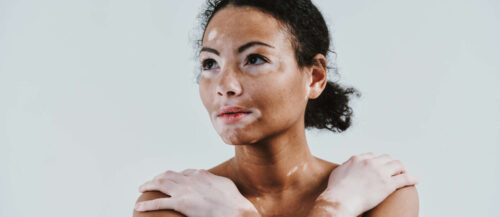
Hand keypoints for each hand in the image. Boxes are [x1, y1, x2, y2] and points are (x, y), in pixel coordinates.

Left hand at [135, 169, 259, 216]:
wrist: (234, 209)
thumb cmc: (233, 200)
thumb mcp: (225, 184)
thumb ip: (215, 181)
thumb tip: (214, 182)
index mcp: (200, 174)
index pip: (184, 172)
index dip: (175, 175)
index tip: (171, 178)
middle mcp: (190, 179)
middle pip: (168, 175)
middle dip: (158, 178)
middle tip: (151, 182)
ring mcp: (184, 191)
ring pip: (160, 184)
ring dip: (148, 185)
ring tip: (141, 188)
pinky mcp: (181, 203)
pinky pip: (159, 203)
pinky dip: (147, 204)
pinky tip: (138, 206)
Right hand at [313, 153, 419, 216]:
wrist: (340, 200)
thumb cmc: (336, 191)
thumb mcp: (338, 172)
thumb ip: (346, 166)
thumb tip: (348, 166)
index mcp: (358, 159)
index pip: (371, 156)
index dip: (376, 162)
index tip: (377, 167)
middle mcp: (370, 163)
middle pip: (386, 158)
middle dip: (389, 164)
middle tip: (392, 171)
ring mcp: (380, 172)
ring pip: (397, 164)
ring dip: (401, 169)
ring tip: (403, 174)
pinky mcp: (388, 184)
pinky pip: (404, 178)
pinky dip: (412, 178)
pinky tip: (416, 180)